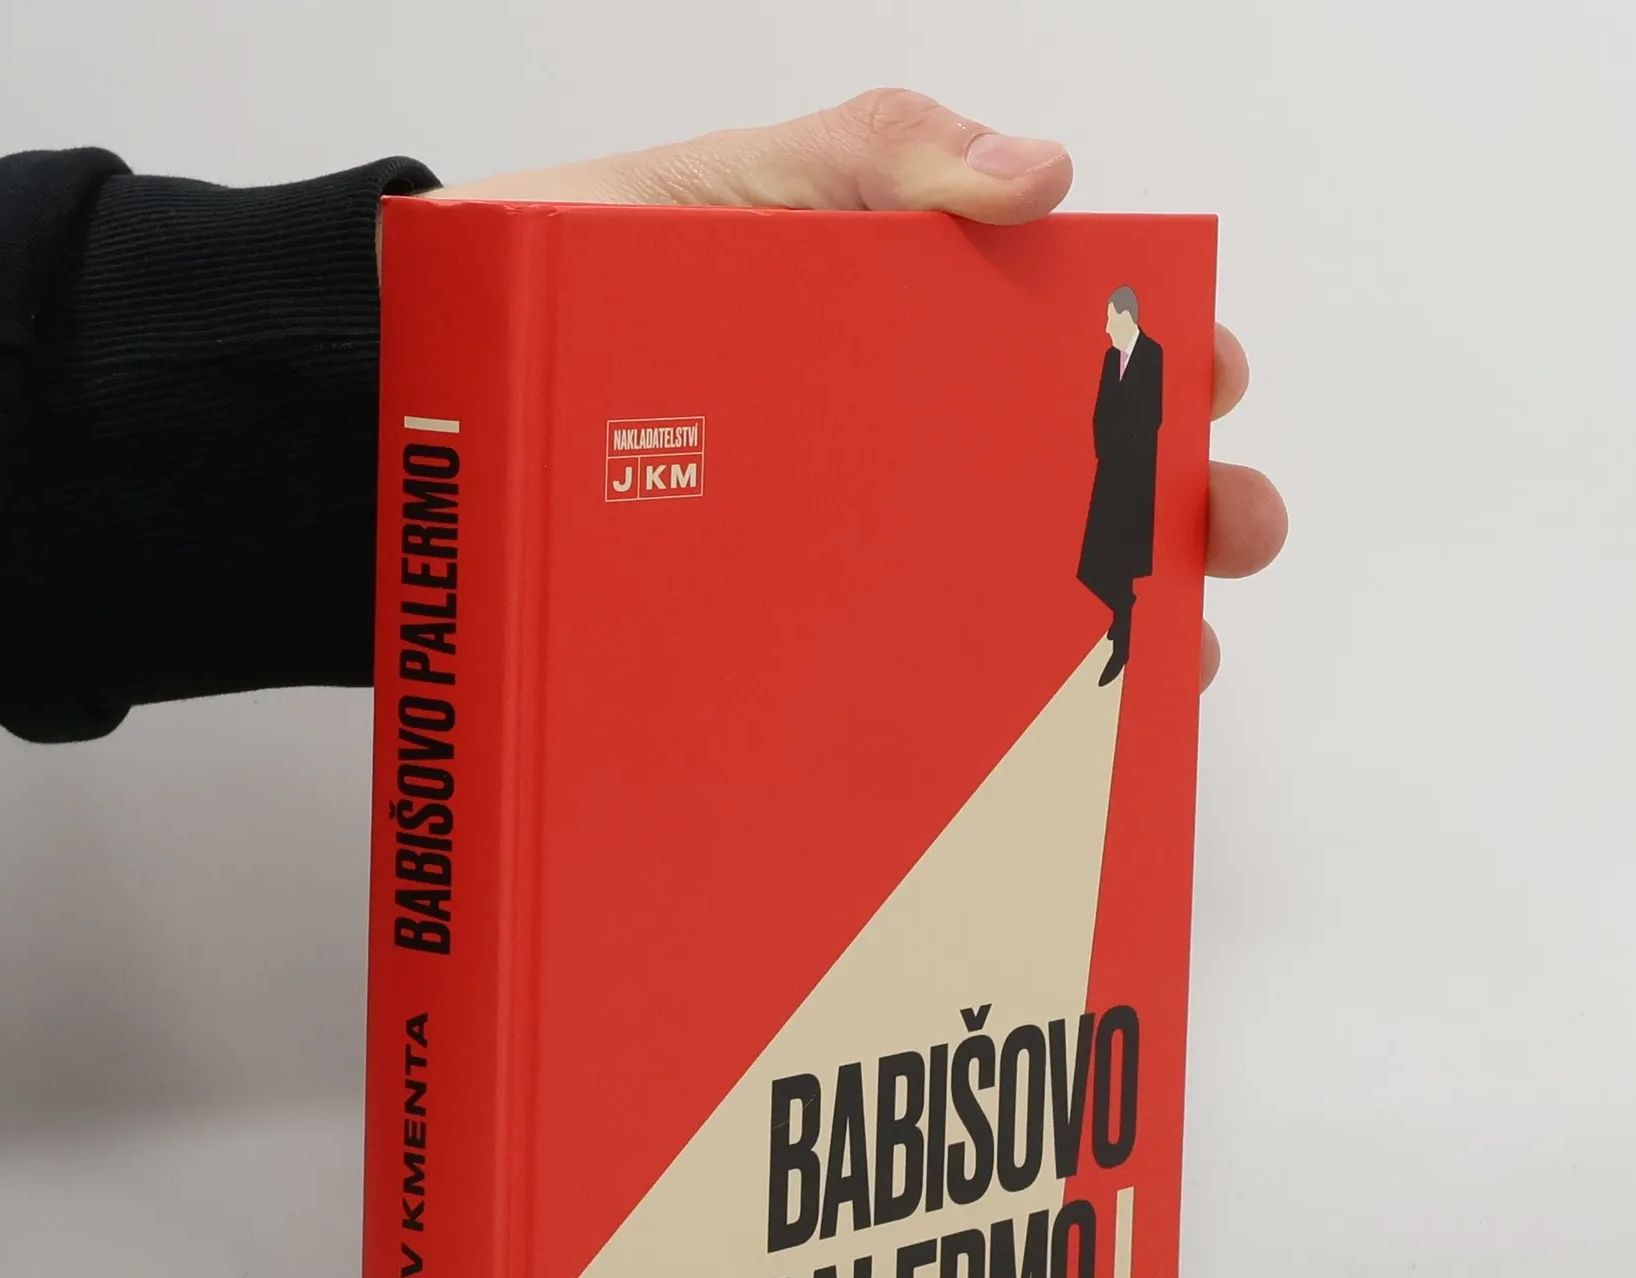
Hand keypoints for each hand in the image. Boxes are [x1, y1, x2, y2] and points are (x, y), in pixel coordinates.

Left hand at [431, 90, 1285, 687]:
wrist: (420, 409)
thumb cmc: (570, 280)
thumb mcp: (735, 188)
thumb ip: (883, 153)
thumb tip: (1047, 175)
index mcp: (902, 340)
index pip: (1063, 361)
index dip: (1154, 376)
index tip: (1210, 394)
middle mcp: (889, 466)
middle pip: (1064, 499)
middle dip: (1167, 520)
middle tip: (1215, 542)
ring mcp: (840, 570)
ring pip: (999, 618)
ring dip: (1092, 650)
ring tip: (1147, 684)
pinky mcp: (780, 655)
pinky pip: (891, 704)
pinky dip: (965, 733)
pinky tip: (1011, 766)